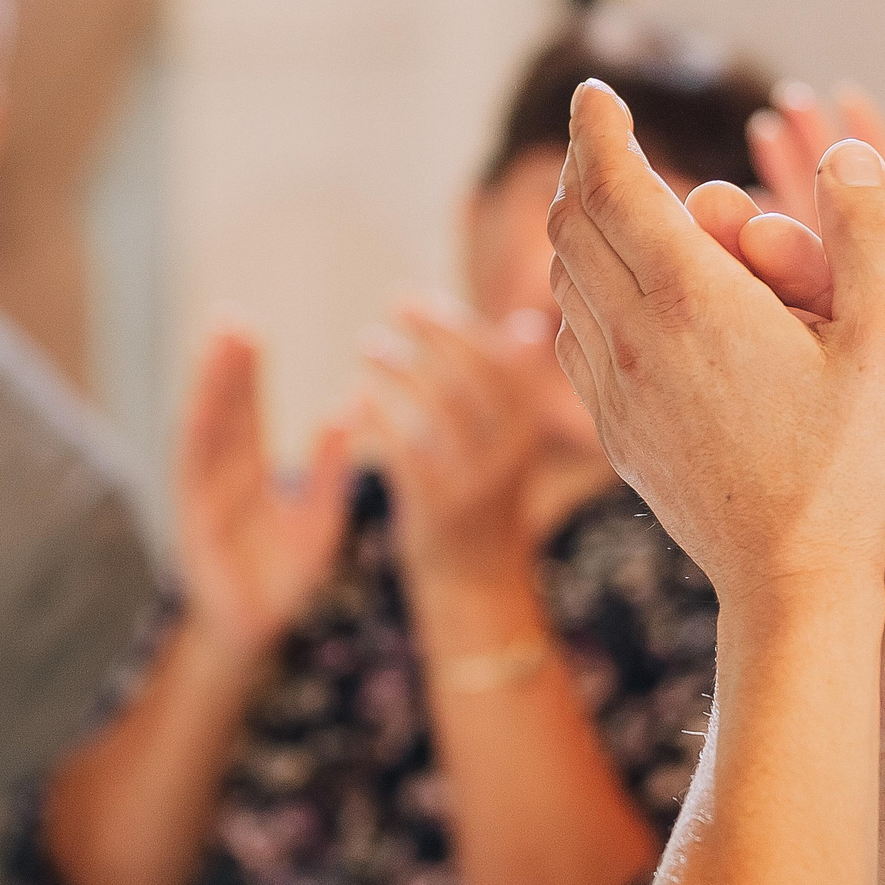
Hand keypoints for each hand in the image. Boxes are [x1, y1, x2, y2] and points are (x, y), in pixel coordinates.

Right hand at [174, 330, 351, 661]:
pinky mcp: (194, 528)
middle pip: (218, 414)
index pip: (242, 410)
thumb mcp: (319, 516)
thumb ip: (330, 468)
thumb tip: (351, 405)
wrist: (253, 631)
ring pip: (203, 437)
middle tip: (228, 320)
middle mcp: (217, 479)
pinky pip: (199, 481)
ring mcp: (201, 502)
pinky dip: (203, 447)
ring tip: (216, 354)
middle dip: (220, 369)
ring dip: (208, 394)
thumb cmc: (284, 574)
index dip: (242, 370)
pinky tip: (214, 418)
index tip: (245, 326)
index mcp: (245, 472)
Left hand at [352, 302, 551, 581]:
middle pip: (473, 378)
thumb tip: (528, 325)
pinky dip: (379, 418)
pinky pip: (405, 452)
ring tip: (368, 345)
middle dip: (433, 334)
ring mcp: (475, 484)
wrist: (478, 585)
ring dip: (400, 368)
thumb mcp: (511, 445)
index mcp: (529, 432)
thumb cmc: (487, 499)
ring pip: (438, 410)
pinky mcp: (438, 512)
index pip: (504, 363)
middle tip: (395, 305)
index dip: (461, 326)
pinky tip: (356, 398)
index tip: (421, 300)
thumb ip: (514, 388)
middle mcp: (509, 456)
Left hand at [549, 82, 884, 605]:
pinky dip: (578, 295)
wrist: (793, 587)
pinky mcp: (615, 437)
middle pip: (573, 224)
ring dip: (576, 229)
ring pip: (564, 283)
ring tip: (604, 204)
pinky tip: (607, 297)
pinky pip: (570, 342)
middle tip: (598, 133)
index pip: (615, 182)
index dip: (597, 126)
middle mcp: (636, 339)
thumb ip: (873, 237)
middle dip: (582, 166)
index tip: (596, 90)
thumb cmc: (854, 471)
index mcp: (695, 301)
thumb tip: (848, 148)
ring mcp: (616, 393)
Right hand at [709, 135, 884, 768]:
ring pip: (769, 368)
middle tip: (702, 210)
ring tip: (648, 257)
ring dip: (713, 310)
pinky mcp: (786, 503)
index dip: (835, 274)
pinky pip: (737, 426)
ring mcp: (831, 466)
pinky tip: (629, 352)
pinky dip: (690, 386)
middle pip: (823, 326)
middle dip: (762, 265)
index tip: (774, 234)